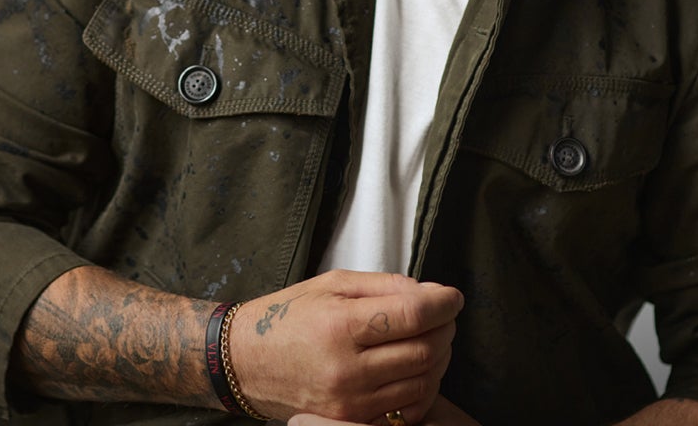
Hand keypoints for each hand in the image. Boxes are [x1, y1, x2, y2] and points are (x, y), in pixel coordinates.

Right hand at [226, 270, 461, 422]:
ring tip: (430, 339)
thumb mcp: (332, 285)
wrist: (245, 363)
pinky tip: (416, 369)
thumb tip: (430, 292)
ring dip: (439, 357)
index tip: (452, 296)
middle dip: (445, 328)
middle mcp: (346, 369)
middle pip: (424, 350)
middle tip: (442, 315)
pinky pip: (407, 410)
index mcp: (340, 326)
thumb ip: (384, 286)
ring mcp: (350, 401)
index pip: (413, 315)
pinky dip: (423, 388)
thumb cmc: (287, 318)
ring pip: (422, 381)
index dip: (444, 303)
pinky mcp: (350, 421)